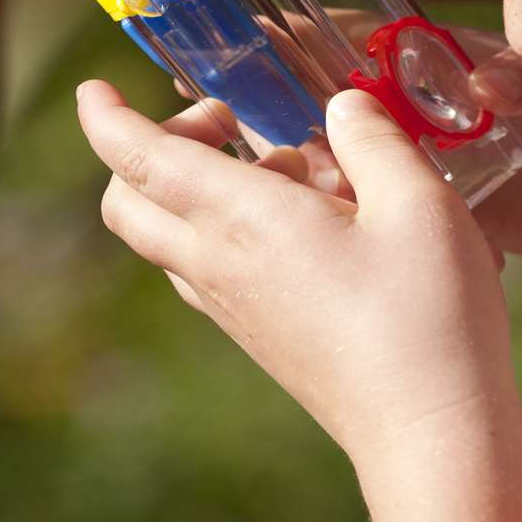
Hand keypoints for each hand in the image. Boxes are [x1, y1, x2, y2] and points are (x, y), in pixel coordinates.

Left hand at [77, 80, 511, 458]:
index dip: (105, 117)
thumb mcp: (418, 201)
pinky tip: (308, 226)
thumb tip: (342, 105)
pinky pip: (208, 271)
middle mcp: (217, 264)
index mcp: (240, 218)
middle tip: (226, 125)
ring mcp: (232, 308)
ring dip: (195, 190)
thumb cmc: (427, 313)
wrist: (428, 433)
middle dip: (149, 148)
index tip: (93, 88)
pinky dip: (228, 232)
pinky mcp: (258, 338)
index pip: (138, 158)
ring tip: (289, 174)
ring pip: (167, 238)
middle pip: (128, 202)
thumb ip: (373, 139)